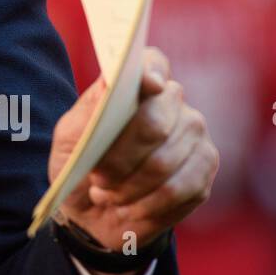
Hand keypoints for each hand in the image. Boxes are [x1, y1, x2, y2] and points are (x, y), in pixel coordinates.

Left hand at [49, 46, 218, 274]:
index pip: (151, 63)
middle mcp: (172, 102)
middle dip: (120, 157)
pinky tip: (130, 207)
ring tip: (106, 193)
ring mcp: (195, 136)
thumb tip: (110, 80)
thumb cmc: (80, 164)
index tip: (147, 85)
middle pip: (155, 122)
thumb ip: (90, 110)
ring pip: (164, 163)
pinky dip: (147, 205)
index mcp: (137, 84)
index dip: (150, 72)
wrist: (92, 211)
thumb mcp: (71, 137)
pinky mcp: (204, 173)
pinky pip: (179, 191)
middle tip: (97, 176)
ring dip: (128, 187)